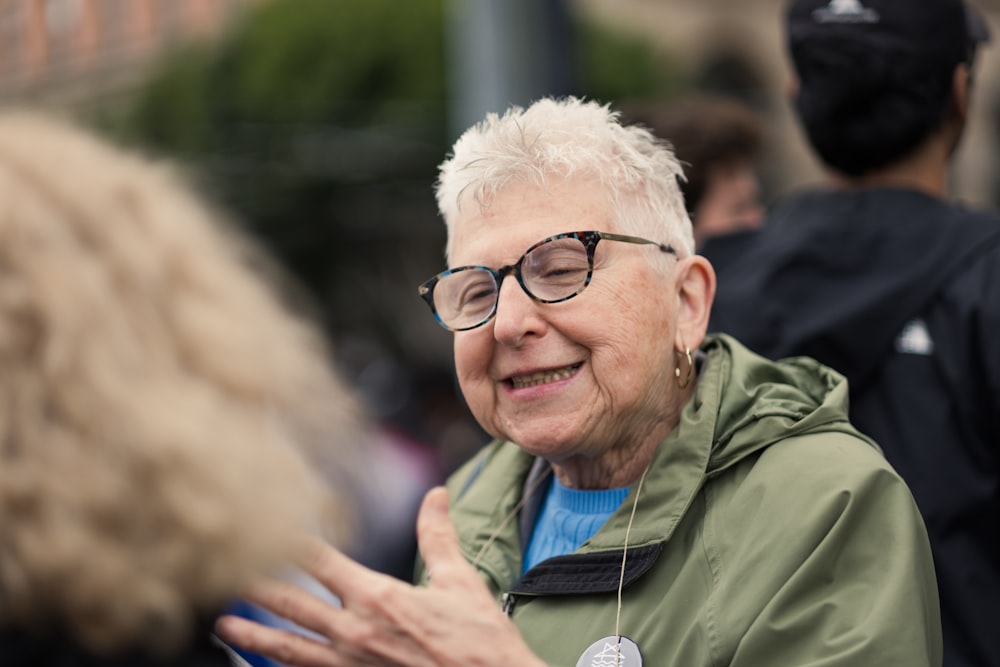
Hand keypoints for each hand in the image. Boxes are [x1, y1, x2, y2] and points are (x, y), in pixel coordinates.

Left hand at [215, 487, 546, 666]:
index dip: (292, 542)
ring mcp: (351, 665)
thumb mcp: (459, 581)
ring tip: (222, 626)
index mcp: (378, 598)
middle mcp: (356, 632)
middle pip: (293, 604)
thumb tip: (436, 494)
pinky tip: (264, 664)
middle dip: (257, 586)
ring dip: (253, 635)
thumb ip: (438, 535)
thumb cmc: (476, 641)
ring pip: (288, 648)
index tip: (267, 524)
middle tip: (223, 570)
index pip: (323, 561)